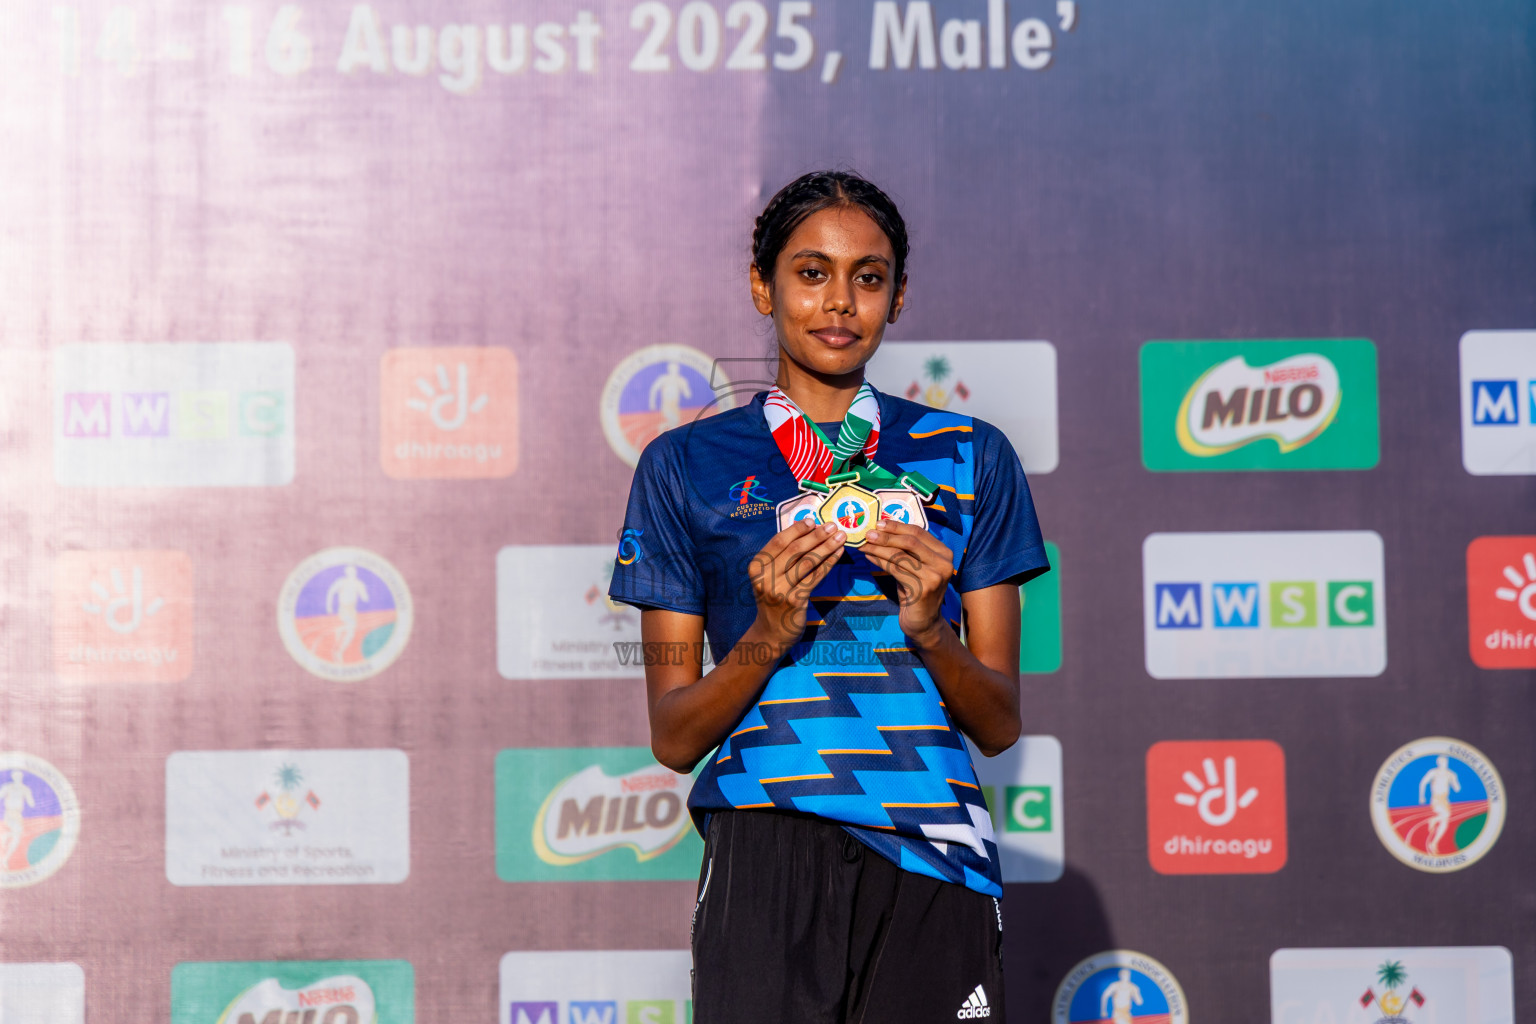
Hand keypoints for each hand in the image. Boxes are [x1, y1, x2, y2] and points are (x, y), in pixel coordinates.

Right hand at [748, 519, 846, 646]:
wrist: (771, 632)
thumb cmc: (774, 599)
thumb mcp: (770, 577)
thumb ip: (782, 556)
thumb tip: (807, 528)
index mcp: (757, 566)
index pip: (778, 541)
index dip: (797, 529)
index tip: (813, 521)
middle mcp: (765, 577)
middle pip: (794, 550)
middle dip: (816, 536)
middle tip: (833, 526)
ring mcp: (780, 590)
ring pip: (807, 562)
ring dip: (826, 547)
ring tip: (841, 537)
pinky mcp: (795, 600)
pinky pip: (816, 577)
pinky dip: (829, 563)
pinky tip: (838, 554)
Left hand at [861, 519, 955, 647]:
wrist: (924, 623)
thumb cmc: (917, 592)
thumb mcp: (916, 567)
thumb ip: (906, 550)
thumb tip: (881, 530)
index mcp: (944, 552)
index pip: (919, 532)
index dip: (897, 525)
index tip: (878, 522)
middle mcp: (943, 563)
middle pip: (910, 541)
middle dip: (886, 535)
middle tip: (868, 532)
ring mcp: (935, 577)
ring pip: (901, 556)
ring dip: (879, 548)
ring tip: (864, 544)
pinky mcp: (923, 589)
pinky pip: (896, 570)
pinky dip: (880, 561)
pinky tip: (869, 557)